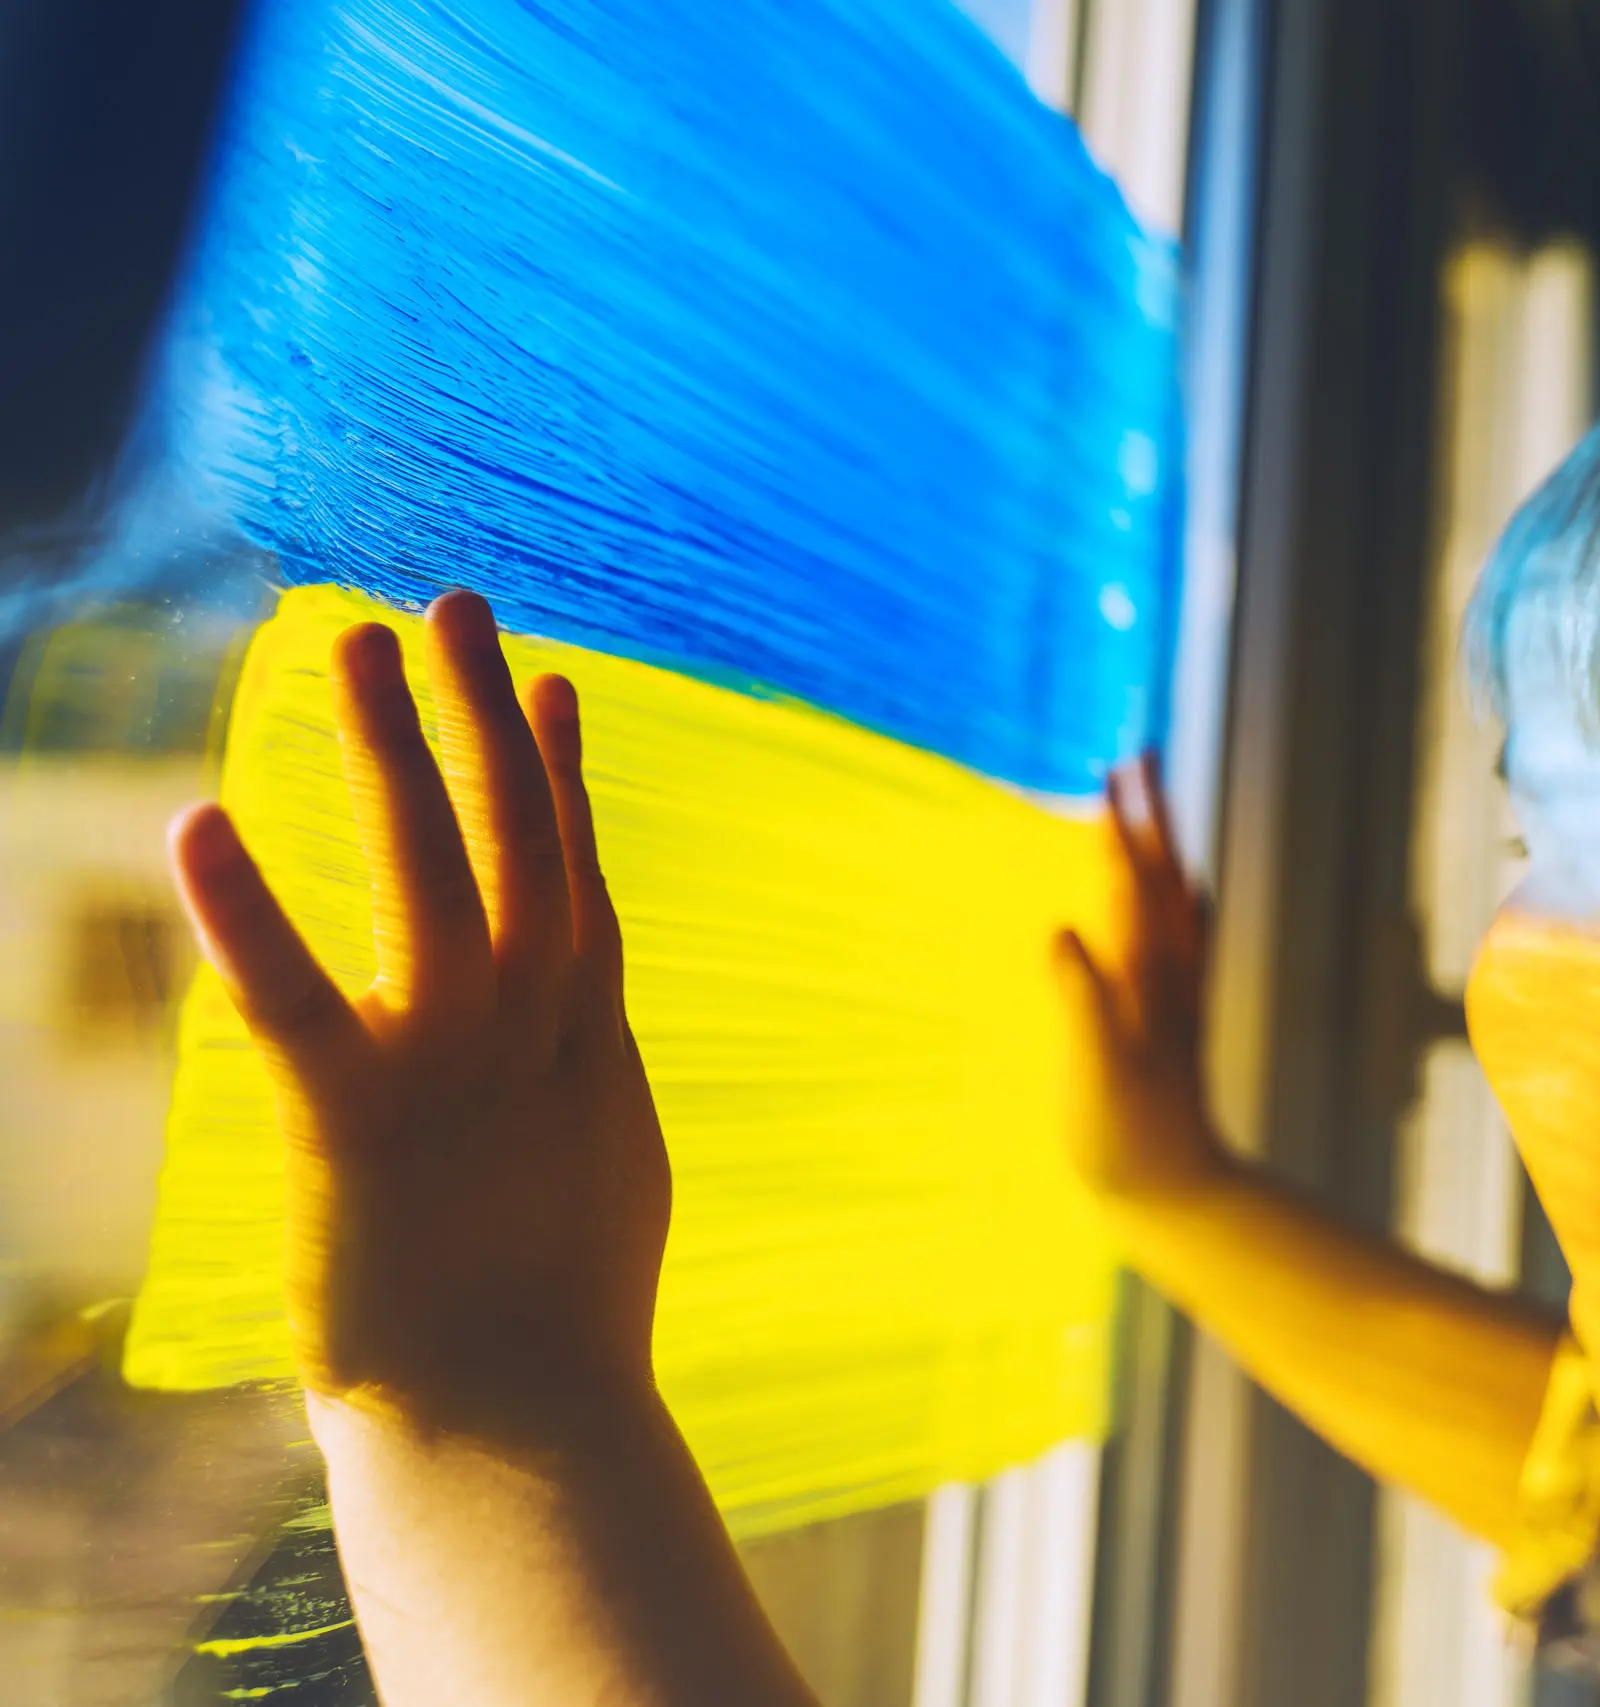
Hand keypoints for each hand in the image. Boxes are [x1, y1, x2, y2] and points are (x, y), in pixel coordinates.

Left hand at [169, 592, 668, 1447]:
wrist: (527, 1434)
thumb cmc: (555, 1327)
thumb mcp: (600, 1177)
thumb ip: (583, 1090)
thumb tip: (585, 1045)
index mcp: (588, 1045)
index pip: (577, 873)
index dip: (564, 771)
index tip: (552, 679)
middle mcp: (535, 1032)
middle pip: (520, 839)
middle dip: (484, 718)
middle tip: (449, 605)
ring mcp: (457, 1070)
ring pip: (435, 875)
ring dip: (399, 749)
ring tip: (358, 639)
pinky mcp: (359, 1126)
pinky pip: (299, 998)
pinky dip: (250, 913)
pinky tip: (199, 822)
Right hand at [1053, 755, 1230, 1202]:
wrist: (1176, 1192)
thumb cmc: (1123, 1138)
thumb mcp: (1090, 1071)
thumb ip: (1078, 1000)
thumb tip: (1061, 932)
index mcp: (1144, 978)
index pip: (1129, 886)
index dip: (1117, 830)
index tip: (1107, 774)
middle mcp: (1171, 976)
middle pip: (1163, 877)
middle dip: (1150, 814)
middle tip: (1138, 755)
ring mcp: (1181, 996)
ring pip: (1180, 901)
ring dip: (1166, 847)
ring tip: (1160, 805)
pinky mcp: (1181, 1020)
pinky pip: (1190, 939)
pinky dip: (1185, 901)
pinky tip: (1188, 895)